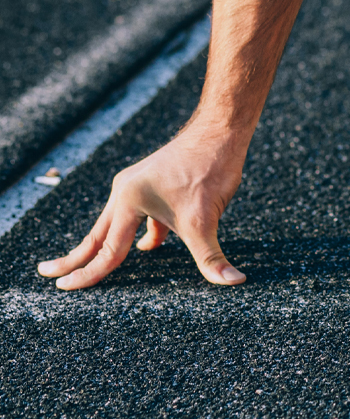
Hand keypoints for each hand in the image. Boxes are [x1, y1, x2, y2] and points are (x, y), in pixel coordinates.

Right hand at [37, 128, 250, 289]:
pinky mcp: (155, 183)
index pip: (107, 248)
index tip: (64, 286)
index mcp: (128, 200)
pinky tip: (151, 245)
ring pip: (120, 224)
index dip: (88, 272)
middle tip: (48, 272)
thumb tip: (233, 281)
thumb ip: (212, 256)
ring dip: (110, 245)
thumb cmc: (209, 170)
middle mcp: (126, 190)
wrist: (221, 132)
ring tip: (91, 263)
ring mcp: (138, 185)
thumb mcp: (206, 220)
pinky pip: (142, 215)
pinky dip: (144, 233)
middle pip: (98, 234)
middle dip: (76, 257)